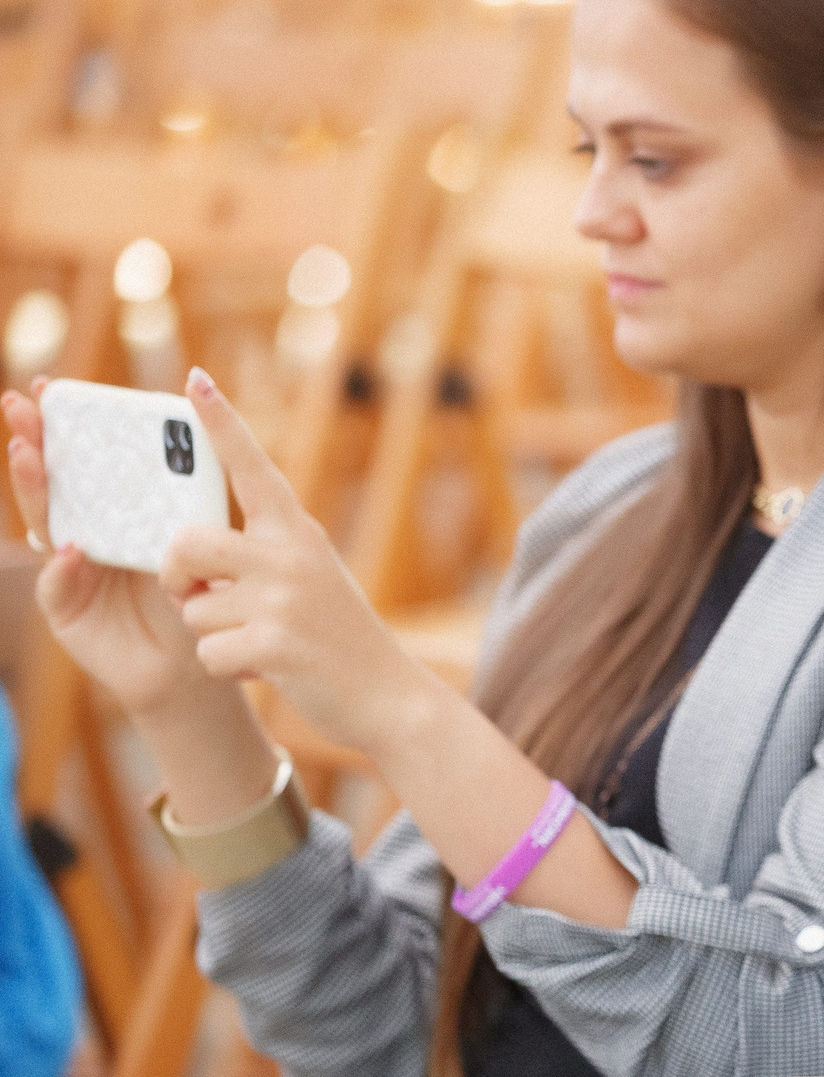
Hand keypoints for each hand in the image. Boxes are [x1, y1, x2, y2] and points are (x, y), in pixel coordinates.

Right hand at [5, 380, 220, 716]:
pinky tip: (71, 546)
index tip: (52, 386)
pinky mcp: (67, 610)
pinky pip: (59, 584)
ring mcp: (71, 569)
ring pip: (46, 523)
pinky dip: (63, 565)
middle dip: (34, 440)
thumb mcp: (205, 537)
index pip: (88, 462)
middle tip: (21, 405)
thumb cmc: (208, 596)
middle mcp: (87, 533)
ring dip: (34, 488)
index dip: (67, 427)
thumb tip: (203, 439)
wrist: (200, 665)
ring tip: (28, 455)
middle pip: (56, 482)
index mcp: (120, 512)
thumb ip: (192, 498)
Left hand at [158, 369, 435, 752]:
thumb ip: (259, 556)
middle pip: (187, 543)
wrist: (392, 697)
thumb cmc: (339, 637)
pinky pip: (207, 652)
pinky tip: (268, 669)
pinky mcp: (274, 643)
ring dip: (214, 635)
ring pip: (192, 608)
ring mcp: (283, 599)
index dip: (220, 424)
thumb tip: (189, 556)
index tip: (194, 379)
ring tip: (261, 643)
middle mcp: (290, 556)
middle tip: (198, 596)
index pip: (251, 468)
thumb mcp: (311, 578)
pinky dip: (229, 670)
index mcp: (298, 533)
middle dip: (177, 577)